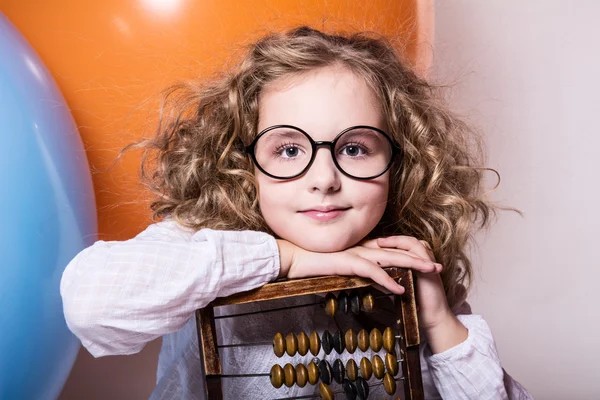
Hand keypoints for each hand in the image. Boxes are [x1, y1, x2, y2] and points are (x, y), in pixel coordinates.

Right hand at [276, 239, 442, 295]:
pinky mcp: (348, 263)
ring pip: (391, 259)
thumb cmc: (312, 264)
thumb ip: (354, 274)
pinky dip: (388, 280)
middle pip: (397, 252)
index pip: (390, 251)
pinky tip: (401, 288)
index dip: (409, 256)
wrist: (293, 258)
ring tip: (431, 273)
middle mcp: (362, 249)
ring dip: (412, 266)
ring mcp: (356, 254)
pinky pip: (373, 272)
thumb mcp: (338, 270)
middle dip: (419, 259)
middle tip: (439, 267)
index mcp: (361, 250)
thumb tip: (366, 283)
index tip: (426, 264)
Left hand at [365, 236, 467, 352]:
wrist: (433, 318)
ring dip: (395, 240)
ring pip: (411, 243)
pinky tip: (390, 249)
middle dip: (389, 239)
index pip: (402, 248)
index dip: (388, 244)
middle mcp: (423, 261)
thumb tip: (370, 277)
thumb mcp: (399, 290)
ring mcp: (427, 264)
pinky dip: (403, 247)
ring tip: (380, 242)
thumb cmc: (416, 307)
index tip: (372, 244)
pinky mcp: (429, 269)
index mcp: (417, 265)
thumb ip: (388, 281)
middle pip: (406, 242)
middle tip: (373, 238)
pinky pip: (417, 251)